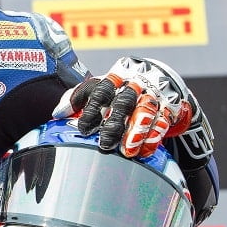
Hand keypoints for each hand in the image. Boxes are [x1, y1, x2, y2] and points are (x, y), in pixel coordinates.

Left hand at [53, 57, 211, 158]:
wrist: (161, 80)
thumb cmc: (121, 89)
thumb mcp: (100, 88)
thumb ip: (77, 98)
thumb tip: (57, 113)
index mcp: (116, 76)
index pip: (101, 89)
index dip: (91, 109)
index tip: (84, 129)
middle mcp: (135, 83)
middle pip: (124, 101)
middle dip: (114, 124)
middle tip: (105, 144)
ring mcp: (154, 94)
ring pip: (146, 111)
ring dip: (136, 132)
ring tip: (127, 151)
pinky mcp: (169, 107)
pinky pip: (163, 122)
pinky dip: (153, 137)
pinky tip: (144, 150)